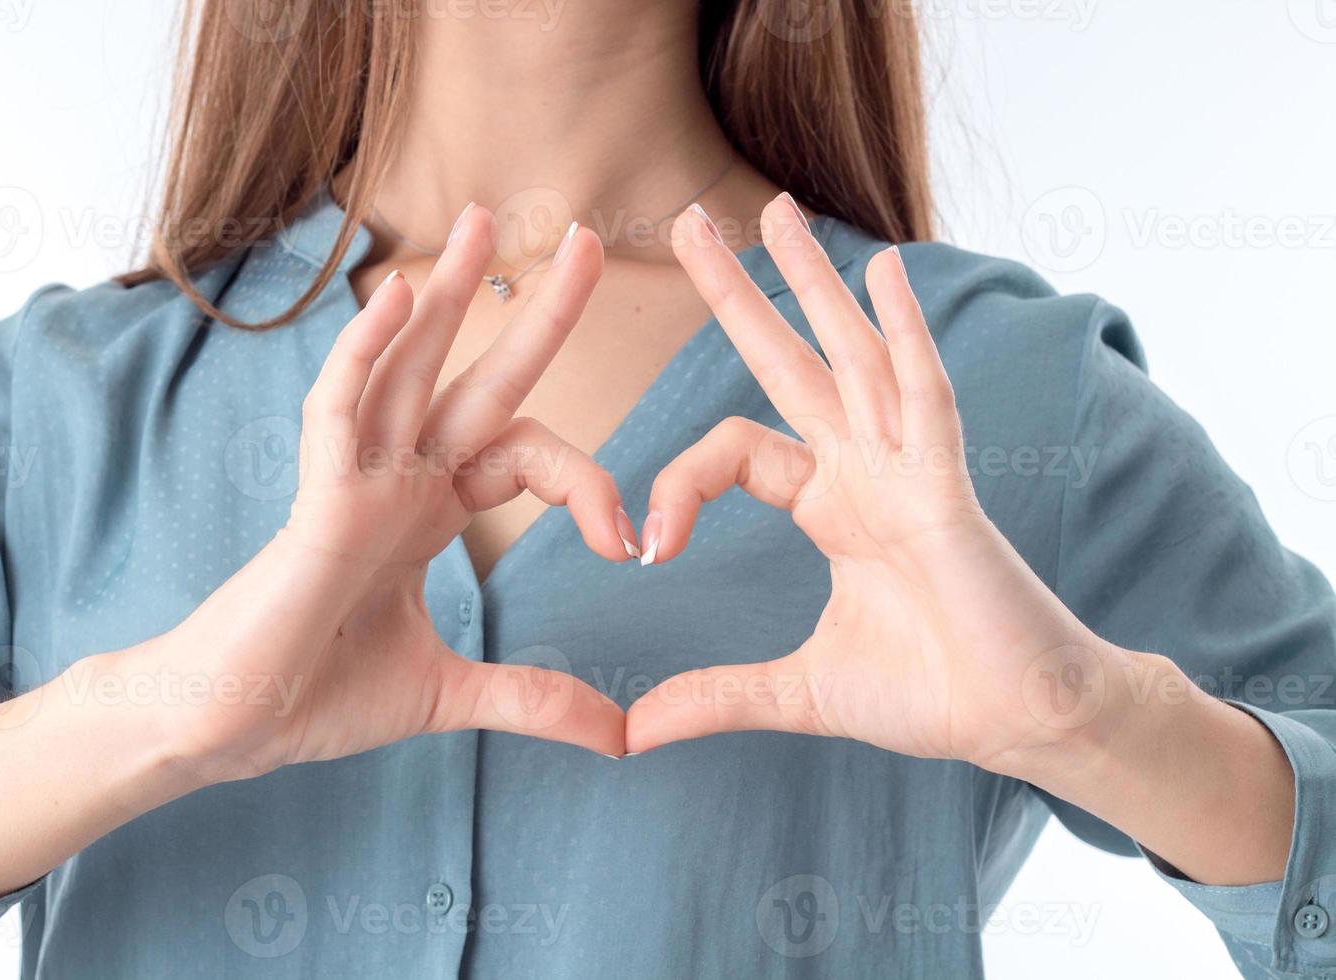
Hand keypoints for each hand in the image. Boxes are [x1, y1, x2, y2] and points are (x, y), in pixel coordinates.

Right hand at [133, 206, 629, 781]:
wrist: (235, 729)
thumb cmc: (320, 693)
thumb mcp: (451, 693)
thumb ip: (534, 699)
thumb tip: (621, 738)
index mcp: (430, 510)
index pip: (523, 454)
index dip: (585, 485)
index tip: (629, 544)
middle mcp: (400, 479)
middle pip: (479, 378)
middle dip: (532, 312)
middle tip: (588, 237)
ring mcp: (356, 482)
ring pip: (408, 368)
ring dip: (447, 293)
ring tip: (486, 219)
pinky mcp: (315, 504)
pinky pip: (337, 413)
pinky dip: (362, 356)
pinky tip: (395, 298)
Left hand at [626, 197, 1130, 774]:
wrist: (1017, 721)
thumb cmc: (930, 694)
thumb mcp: (798, 692)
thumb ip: (716, 697)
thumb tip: (631, 733)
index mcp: (830, 505)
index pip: (735, 450)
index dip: (679, 484)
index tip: (641, 548)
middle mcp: (864, 470)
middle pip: (789, 361)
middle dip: (740, 293)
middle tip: (690, 220)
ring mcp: (909, 469)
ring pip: (853, 355)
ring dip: (815, 281)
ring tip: (776, 207)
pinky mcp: (948, 490)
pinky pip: (926, 398)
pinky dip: (907, 335)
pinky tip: (886, 271)